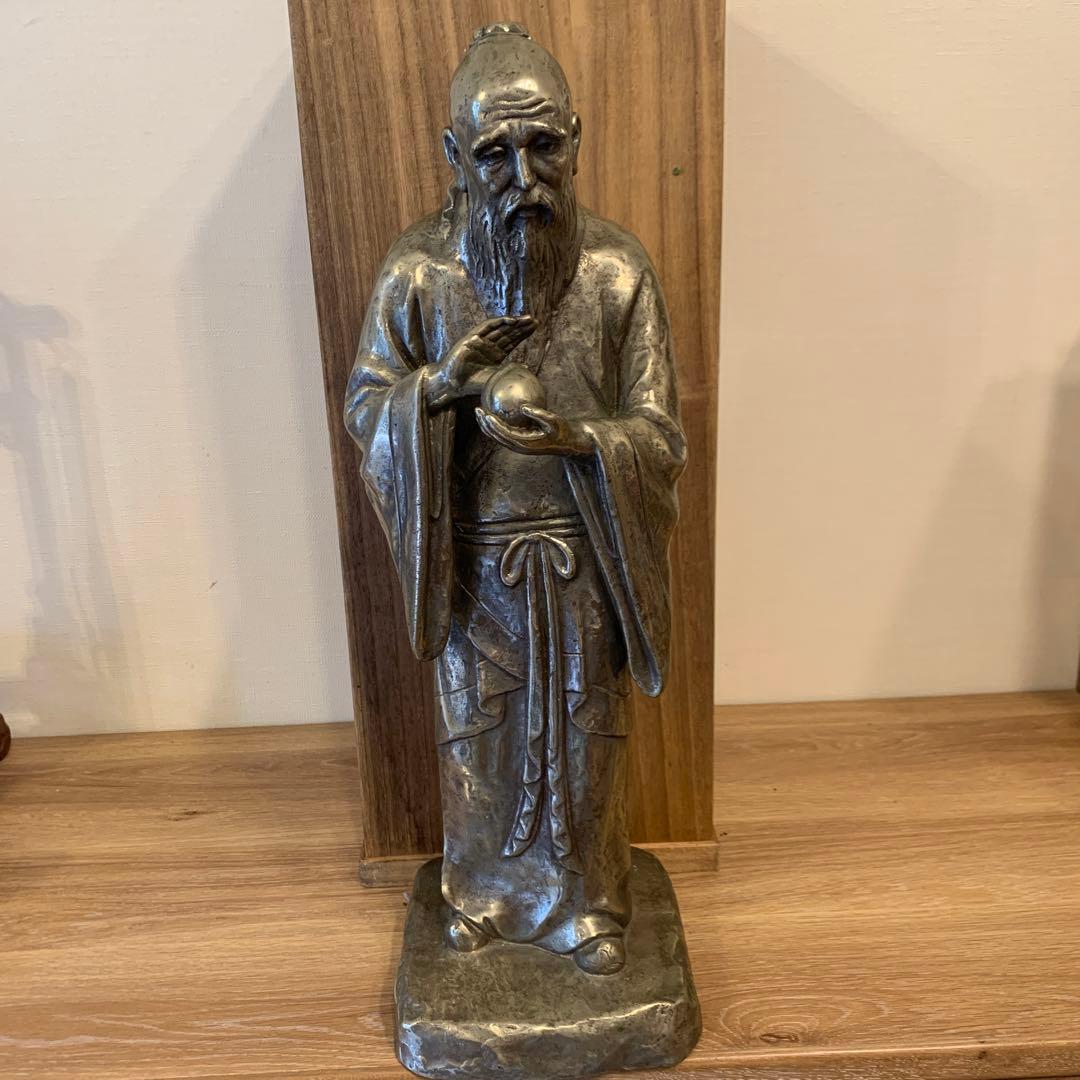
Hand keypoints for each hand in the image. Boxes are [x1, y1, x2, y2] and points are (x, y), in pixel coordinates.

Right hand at [426, 316, 535, 409]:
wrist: (454, 385)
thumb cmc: (473, 384)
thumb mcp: (496, 377)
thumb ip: (509, 372)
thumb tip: (527, 368)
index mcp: (495, 355)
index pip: (512, 341)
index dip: (523, 333)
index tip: (535, 327)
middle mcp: (489, 346)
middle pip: (508, 333)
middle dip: (521, 326)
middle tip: (534, 320)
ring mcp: (480, 341)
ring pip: (500, 328)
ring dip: (513, 322)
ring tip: (527, 319)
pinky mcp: (472, 337)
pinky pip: (487, 326)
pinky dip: (499, 322)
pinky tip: (511, 320)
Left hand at [475, 404, 592, 456]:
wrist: (570, 443)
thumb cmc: (564, 431)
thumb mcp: (555, 420)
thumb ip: (539, 414)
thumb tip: (523, 406)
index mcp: (526, 443)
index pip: (504, 434)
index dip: (493, 424)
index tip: (485, 413)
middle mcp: (520, 447)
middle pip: (497, 437)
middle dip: (485, 424)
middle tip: (477, 409)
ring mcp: (519, 446)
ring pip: (498, 437)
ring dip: (487, 426)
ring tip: (479, 412)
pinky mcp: (521, 443)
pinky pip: (504, 436)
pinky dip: (495, 427)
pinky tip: (492, 416)